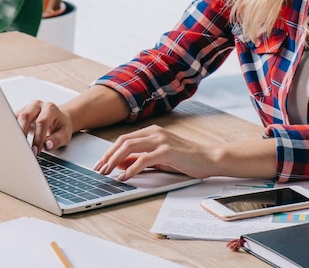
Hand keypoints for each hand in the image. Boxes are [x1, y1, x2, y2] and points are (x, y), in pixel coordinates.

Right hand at [15, 100, 74, 154]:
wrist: (59, 119)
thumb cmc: (61, 126)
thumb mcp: (65, 134)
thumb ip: (57, 140)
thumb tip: (48, 145)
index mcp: (50, 109)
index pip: (42, 122)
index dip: (38, 138)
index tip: (36, 150)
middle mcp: (38, 106)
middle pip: (26, 116)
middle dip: (23, 133)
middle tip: (23, 148)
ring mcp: (27, 108)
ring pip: (16, 117)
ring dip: (15, 132)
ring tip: (17, 145)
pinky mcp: (20, 113)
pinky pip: (12, 120)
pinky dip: (11, 130)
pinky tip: (12, 140)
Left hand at [93, 124, 214, 179]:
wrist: (209, 159)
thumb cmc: (186, 159)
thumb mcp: (159, 159)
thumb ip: (140, 159)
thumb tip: (120, 164)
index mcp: (151, 132)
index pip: (124, 139)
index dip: (109, 151)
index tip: (101, 163)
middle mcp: (154, 132)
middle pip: (123, 141)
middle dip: (108, 156)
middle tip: (99, 169)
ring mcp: (161, 140)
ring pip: (130, 146)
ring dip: (115, 160)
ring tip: (108, 172)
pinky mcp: (167, 151)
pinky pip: (144, 158)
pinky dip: (132, 168)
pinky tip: (125, 176)